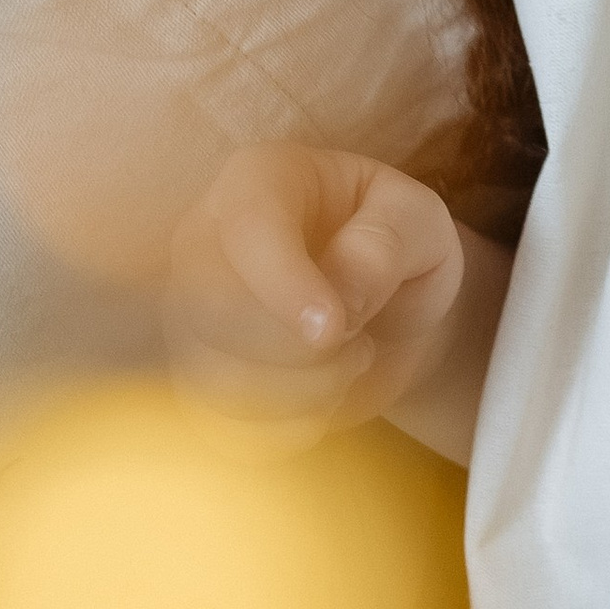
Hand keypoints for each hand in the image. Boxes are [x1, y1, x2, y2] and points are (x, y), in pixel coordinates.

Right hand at [166, 143, 465, 441]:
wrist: (392, 306)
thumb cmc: (401, 245)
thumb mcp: (420, 222)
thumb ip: (384, 245)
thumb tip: (340, 298)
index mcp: (259, 179)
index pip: (247, 229)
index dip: (284, 285)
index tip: (335, 328)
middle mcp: (204, 239)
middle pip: (210, 309)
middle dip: (299, 349)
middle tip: (361, 342)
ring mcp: (190, 313)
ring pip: (216, 376)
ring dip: (304, 391)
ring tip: (351, 362)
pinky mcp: (198, 377)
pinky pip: (223, 427)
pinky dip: (288, 429)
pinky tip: (323, 398)